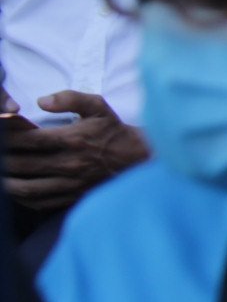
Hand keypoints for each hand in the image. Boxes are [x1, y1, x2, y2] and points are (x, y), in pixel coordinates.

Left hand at [6, 94, 144, 218]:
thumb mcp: (98, 106)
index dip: (8, 136)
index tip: (0, 132)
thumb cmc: (113, 131)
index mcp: (73, 139)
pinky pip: (39, 202)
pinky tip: (15, 188)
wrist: (137, 158)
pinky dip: (22, 197)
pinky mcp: (72, 196)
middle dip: (3, 159)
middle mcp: (69, 164)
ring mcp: (70, 183)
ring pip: (27, 188)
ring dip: (7, 182)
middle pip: (22, 165)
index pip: (30, 140)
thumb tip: (42, 101)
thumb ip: (70, 98)